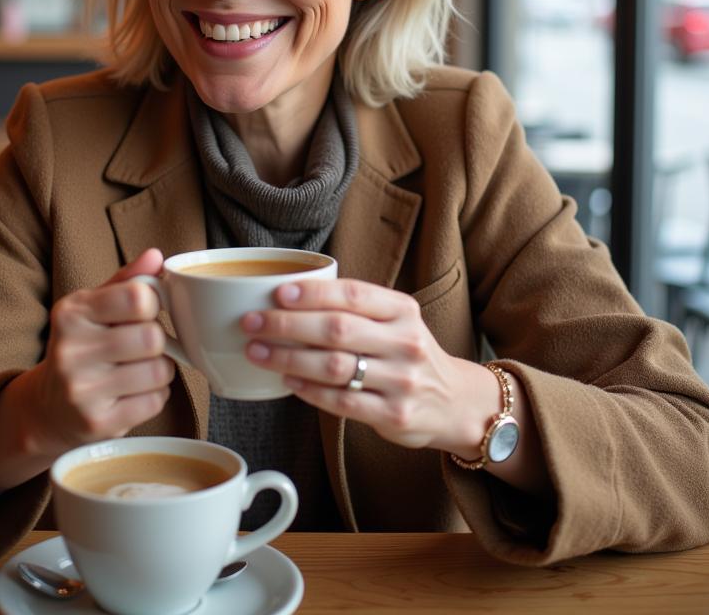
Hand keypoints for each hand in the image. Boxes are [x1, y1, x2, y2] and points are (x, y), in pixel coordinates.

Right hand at [18, 247, 175, 457]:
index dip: (152, 304)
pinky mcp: (97, 424)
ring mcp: (82, 391)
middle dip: (156, 341)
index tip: (142, 312)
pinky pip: (155, 401)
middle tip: (140, 346)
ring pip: (159, 370)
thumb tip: (156, 256)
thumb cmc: (82, 347)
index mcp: (72, 313)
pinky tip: (133, 392)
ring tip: (138, 369)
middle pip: (152, 337)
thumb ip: (127, 280)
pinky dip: (154, 396)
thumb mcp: (95, 307)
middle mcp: (71, 350)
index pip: (138, 297)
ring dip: (159, 370)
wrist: (46, 409)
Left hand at [240, 278, 498, 452]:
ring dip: (289, 358)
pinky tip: (286, 381)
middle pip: (337, 329)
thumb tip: (289, 296)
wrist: (455, 402)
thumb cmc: (407, 353)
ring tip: (258, 352)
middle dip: (287, 325)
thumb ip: (356, 308)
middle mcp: (405, 342)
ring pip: (335, 366)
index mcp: (403, 310)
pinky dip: (309, 390)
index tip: (278, 293)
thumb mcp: (396, 320)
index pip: (353, 294)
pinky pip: (342, 401)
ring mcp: (401, 380)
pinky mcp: (394, 414)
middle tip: (252, 323)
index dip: (313, 293)